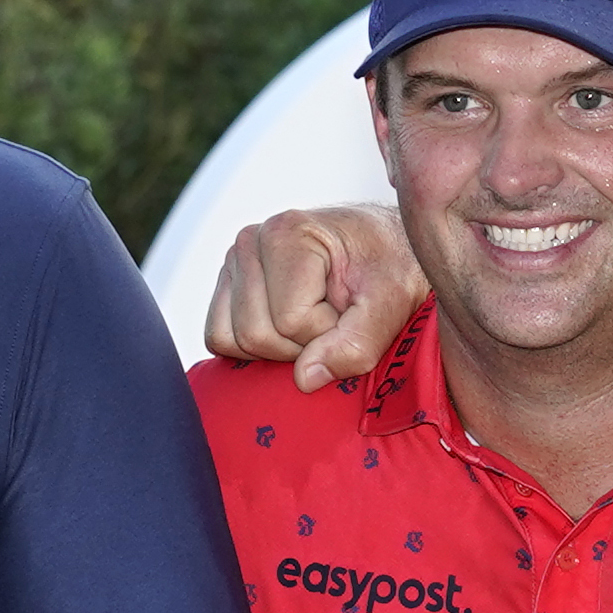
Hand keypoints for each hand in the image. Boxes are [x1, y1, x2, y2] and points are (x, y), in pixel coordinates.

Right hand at [203, 202, 424, 393]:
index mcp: (287, 233)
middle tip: (335, 317)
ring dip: (280, 346)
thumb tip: (305, 379)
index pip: (290, 321)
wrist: (386, 245)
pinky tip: (289, 326)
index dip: (328, 333)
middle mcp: (250, 241)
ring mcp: (234, 263)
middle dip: (302, 344)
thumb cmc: (392, 264)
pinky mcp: (227, 285)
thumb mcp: (392, 302)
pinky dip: (254, 347)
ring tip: (314, 318)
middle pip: (255, 334)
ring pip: (233, 340)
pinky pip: (220, 337)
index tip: (353, 310)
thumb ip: (356, 343)